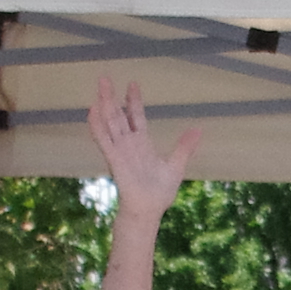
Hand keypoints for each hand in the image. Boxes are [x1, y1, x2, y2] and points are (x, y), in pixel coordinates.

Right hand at [86, 74, 197, 213]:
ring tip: (99, 88)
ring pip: (110, 123)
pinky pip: (104, 140)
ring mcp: (120, 151)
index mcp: (142, 144)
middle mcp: (129, 144)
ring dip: (104, 105)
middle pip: (118, 115)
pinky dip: (98, 126)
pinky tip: (92, 111)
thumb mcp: (176, 165)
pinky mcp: (115, 160)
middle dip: (112, 97)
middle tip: (104, 78)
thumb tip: (198, 129)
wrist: (149, 211)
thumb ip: (184, 147)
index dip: (134, 100)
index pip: (136, 117)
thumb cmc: (159, 193)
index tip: (132, 83)